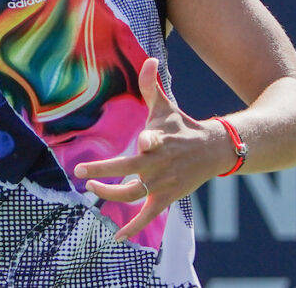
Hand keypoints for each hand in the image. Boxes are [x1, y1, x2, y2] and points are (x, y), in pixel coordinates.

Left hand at [73, 57, 227, 241]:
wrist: (214, 151)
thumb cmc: (181, 126)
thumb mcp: (167, 106)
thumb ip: (152, 86)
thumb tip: (148, 58)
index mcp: (160, 139)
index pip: (154, 140)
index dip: (150, 140)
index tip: (144, 140)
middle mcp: (160, 162)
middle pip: (132, 171)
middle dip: (106, 173)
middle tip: (81, 173)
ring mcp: (164, 182)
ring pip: (134, 194)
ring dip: (111, 195)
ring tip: (90, 189)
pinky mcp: (167, 197)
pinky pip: (148, 215)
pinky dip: (133, 227)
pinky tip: (117, 237)